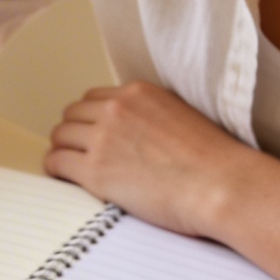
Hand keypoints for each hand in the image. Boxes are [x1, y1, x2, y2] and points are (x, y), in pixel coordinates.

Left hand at [45, 82, 254, 236]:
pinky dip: (56, 170)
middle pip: (72, 114)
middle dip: (74, 133)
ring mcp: (103, 138)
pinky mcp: (95, 170)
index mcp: (139, 92)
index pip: (95, 98)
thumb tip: (136, 133)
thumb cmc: (214, 162)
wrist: (222, 186)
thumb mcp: (182, 117)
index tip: (92, 134)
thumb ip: (152, 116)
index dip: (91, 119)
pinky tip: (64, 179)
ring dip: (63, 150)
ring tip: (69, 167)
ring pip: (60, 136)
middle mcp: (117, 109)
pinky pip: (57, 163)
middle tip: (78, 152)